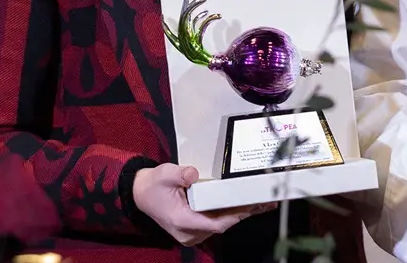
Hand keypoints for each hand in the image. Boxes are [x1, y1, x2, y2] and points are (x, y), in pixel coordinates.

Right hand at [133, 164, 276, 245]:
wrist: (140, 193)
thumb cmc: (153, 184)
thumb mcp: (164, 174)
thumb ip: (179, 173)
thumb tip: (193, 174)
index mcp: (182, 221)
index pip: (214, 224)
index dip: (235, 216)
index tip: (251, 207)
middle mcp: (188, 232)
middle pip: (222, 225)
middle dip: (244, 213)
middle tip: (266, 201)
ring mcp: (192, 233)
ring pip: (221, 224)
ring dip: (240, 213)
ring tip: (262, 202)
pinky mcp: (195, 228)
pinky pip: (216, 222)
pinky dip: (231, 213)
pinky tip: (246, 204)